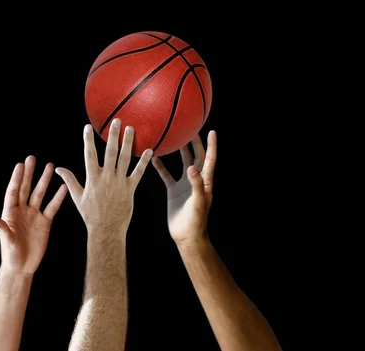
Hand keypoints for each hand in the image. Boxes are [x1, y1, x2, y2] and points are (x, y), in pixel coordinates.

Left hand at [0, 156, 67, 274]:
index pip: (13, 192)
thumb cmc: (11, 255)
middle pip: (26, 188)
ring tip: (50, 166)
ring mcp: (34, 215)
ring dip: (44, 181)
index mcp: (10, 213)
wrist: (22, 267)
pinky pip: (52, 207)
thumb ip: (2, 229)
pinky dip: (58, 198)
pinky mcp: (45, 222)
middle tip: (32, 158)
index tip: (20, 165)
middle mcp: (22, 210)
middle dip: (29, 173)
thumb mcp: (7, 241)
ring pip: (39, 194)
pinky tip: (63, 187)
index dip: (16, 178)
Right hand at [55, 119, 152, 236]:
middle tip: (117, 121)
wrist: (106, 229)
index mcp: (92, 178)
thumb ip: (69, 180)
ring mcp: (119, 183)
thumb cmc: (90, 214)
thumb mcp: (77, 197)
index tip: (87, 127)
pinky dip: (143, 162)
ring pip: (124, 158)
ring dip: (128, 143)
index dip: (87, 140)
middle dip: (113, 135)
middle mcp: (106, 177)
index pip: (89, 154)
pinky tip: (149, 151)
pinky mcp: (130, 189)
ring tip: (131, 129)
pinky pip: (138, 173)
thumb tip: (57, 169)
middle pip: (110, 152)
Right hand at [151, 131, 216, 245]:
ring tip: (174, 138)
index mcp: (205, 181)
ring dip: (179, 151)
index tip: (211, 131)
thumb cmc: (196, 221)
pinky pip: (166, 175)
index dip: (211, 145)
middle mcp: (195, 180)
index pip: (209, 159)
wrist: (187, 236)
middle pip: (196, 157)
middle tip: (189, 129)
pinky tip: (153, 158)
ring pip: (182, 163)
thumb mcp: (198, 202)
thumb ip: (196, 185)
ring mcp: (184, 184)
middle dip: (194, 143)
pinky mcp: (173, 190)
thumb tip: (191, 168)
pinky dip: (160, 166)